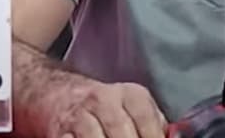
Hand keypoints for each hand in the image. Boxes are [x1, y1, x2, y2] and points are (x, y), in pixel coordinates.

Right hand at [50, 78, 166, 137]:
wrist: (52, 90)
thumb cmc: (99, 104)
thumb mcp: (130, 104)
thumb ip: (153, 122)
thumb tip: (172, 137)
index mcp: (129, 94)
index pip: (146, 119)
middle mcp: (103, 100)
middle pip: (122, 131)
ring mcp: (79, 115)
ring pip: (96, 137)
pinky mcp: (59, 131)